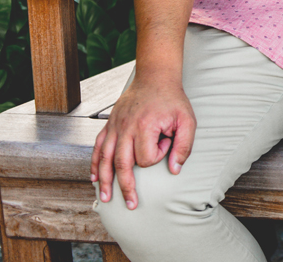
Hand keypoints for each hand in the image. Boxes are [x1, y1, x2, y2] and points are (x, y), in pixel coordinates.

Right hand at [91, 73, 195, 209]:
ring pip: (106, 159)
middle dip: (125, 187)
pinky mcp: (109, 125)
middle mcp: (125, 128)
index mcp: (145, 127)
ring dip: (106, 180)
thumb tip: (175, 170)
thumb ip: (184, 145)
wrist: (155, 78)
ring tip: (107, 197)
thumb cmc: (172, 100)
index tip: (166, 142)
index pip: (146, 157)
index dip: (158, 156)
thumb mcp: (187, 120)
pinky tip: (95, 177)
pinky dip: (96, 163)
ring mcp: (115, 127)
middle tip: (131, 204)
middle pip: (121, 164)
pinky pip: (98, 147)